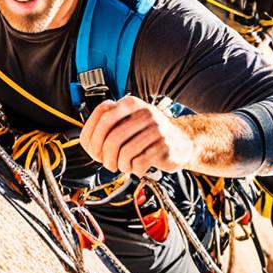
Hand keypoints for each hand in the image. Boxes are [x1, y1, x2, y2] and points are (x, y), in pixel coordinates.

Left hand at [79, 96, 196, 176]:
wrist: (183, 142)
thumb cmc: (150, 134)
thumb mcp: (130, 121)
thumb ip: (109, 126)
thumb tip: (89, 143)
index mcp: (131, 104)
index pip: (102, 114)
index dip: (92, 135)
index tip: (93, 150)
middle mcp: (144, 113)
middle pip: (112, 137)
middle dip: (105, 156)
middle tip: (107, 163)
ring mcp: (156, 129)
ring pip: (125, 152)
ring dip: (120, 165)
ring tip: (124, 166)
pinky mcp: (164, 147)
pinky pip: (139, 162)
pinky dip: (133, 169)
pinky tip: (136, 167)